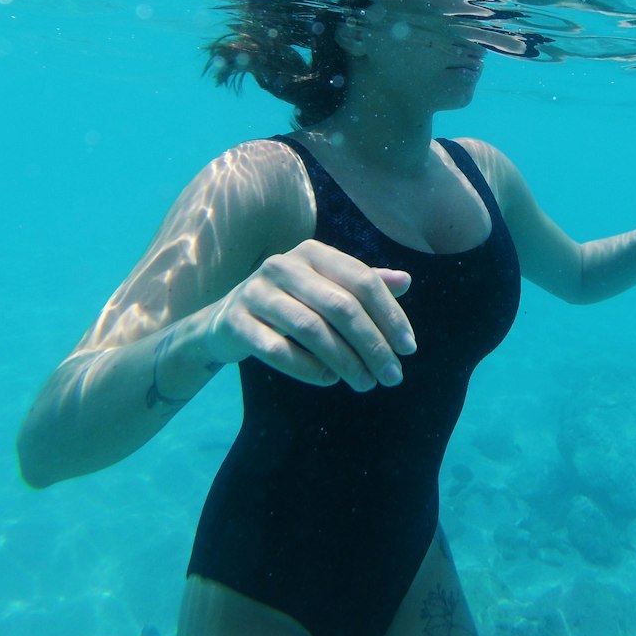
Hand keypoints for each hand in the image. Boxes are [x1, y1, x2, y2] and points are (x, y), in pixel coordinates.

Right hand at [204, 239, 415, 390]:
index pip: (362, 281)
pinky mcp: (235, 321)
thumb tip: (406, 281)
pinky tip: (329, 380)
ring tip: (365, 383)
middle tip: (391, 376)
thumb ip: (363, 284)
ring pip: (311, 328)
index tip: (408, 349)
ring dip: (345, 361)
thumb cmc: (290, 303)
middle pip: (340, 306)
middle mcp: (283, 265)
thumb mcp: (326, 288)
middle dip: (372, 344)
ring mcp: (255, 291)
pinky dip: (308, 367)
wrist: (226, 320)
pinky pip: (277, 349)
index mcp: (312, 252)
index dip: (390, 315)